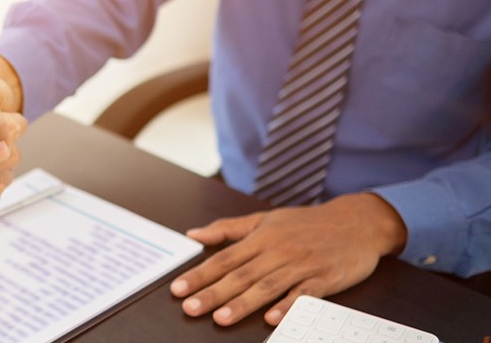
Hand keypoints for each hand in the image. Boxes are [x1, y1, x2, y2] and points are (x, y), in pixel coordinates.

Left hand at [169, 193, 406, 325]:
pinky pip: (304, 293)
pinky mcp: (325, 278)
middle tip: (190, 308)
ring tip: (221, 318)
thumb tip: (194, 234)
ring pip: (267, 286)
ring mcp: (302, 264)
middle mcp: (278, 250)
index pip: (224, 259)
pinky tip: (272, 318)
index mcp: (261, 238)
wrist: (358, 221)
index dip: (200, 275)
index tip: (178, 289)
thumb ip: (228, 229)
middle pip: (240, 275)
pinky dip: (288, 305)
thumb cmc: (307, 223)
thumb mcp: (266, 219)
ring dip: (243, 303)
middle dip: (213, 293)